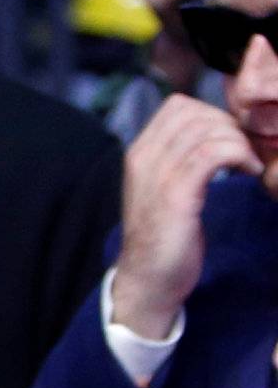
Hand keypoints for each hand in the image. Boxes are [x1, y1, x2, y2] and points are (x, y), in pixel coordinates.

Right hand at [109, 92, 259, 339]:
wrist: (147, 281)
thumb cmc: (164, 238)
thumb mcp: (164, 189)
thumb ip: (179, 159)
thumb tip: (217, 133)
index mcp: (140, 153)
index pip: (178, 106)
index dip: (213, 115)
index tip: (229, 141)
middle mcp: (144, 158)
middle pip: (195, 112)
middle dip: (230, 127)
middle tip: (243, 154)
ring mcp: (157, 176)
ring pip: (207, 129)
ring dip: (239, 142)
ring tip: (248, 165)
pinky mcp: (175, 195)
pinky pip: (213, 153)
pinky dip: (239, 155)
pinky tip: (248, 172)